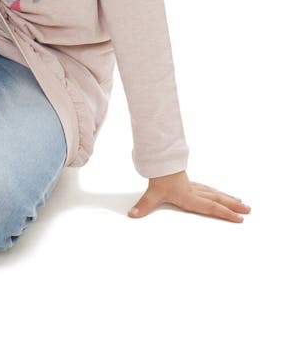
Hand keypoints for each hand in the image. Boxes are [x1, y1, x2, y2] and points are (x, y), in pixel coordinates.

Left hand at [128, 170, 251, 221]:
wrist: (158, 161)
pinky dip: (219, 192)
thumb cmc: (158, 178)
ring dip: (229, 198)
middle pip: (218, 199)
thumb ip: (143, 206)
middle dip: (233, 206)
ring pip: (215, 193)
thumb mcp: (151, 194)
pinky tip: (222, 193)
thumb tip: (132, 215)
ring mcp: (194, 186)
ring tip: (242, 202)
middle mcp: (194, 192)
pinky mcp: (191, 183)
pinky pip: (209, 189)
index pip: (211, 207)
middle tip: (249, 210)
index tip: (240, 218)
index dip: (225, 213)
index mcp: (189, 198)